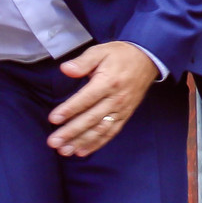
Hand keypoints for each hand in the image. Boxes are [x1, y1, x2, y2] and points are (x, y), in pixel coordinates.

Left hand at [49, 42, 157, 156]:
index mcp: (109, 81)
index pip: (87, 98)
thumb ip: (83, 62)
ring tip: (64, 151)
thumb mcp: (101, 51)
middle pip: (92, 118)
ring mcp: (122, 108)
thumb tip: (66, 69)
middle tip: (53, 142)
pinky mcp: (126, 114)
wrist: (148, 58)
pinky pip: (111, 132)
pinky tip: (82, 151)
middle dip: (71, 131)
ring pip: (100, 129)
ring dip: (82, 141)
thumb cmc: (120, 55)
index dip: (70, 109)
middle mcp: (116, 98)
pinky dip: (97, 143)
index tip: (53, 119)